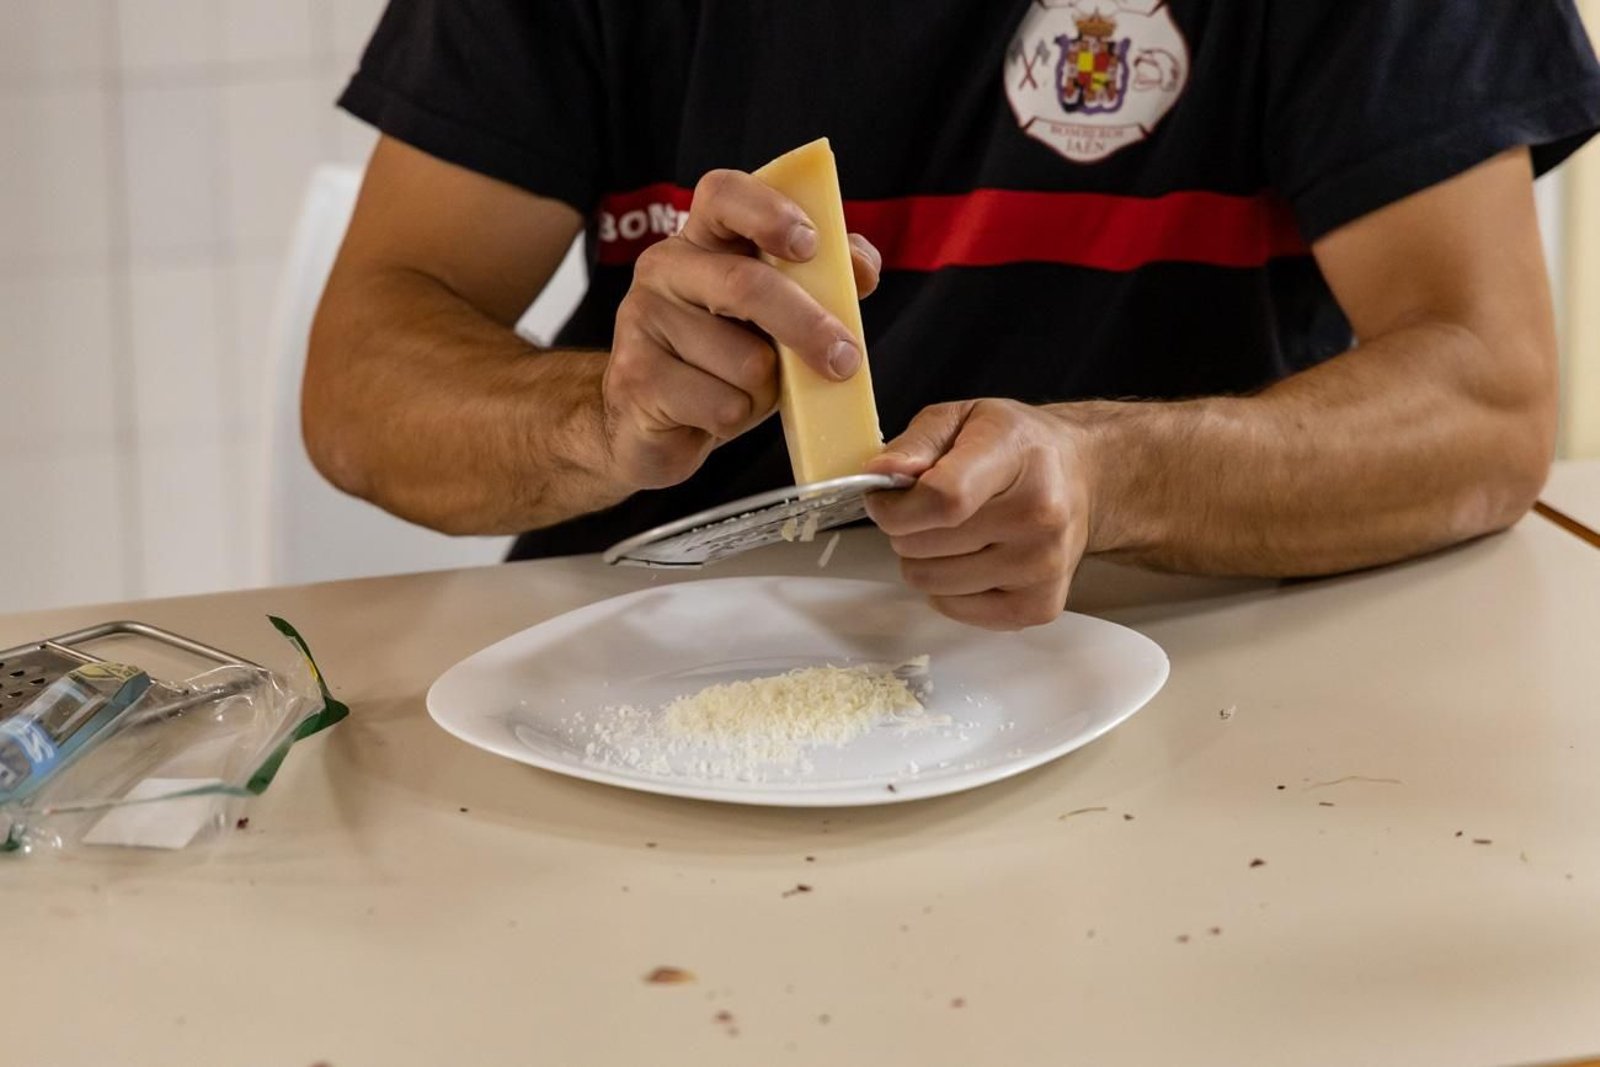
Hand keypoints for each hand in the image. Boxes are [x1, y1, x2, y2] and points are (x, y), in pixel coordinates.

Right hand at [603, 169, 881, 488]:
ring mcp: (641, 319)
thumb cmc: (725, 358)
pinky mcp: (636, 376)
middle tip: (846, 359)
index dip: (770, 212)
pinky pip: (721, 405)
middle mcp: (664, 267)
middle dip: (807, 325)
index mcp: (701, 238)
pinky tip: (715, 413)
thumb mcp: (777, 314)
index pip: (724, 195)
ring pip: (742, 361)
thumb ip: (823, 280)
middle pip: (745, 285)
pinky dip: (737, 418)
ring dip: (766, 389)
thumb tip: (861, 269)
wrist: (654, 422)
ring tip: (747, 390)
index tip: (810, 246)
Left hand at [864, 400, 1092, 630]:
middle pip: (925, 546)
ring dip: (925, 560)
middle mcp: (1038, 516)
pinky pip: (955, 610)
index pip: (943, 500)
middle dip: (906, 529)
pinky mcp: (1040, 605)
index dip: (896, 508)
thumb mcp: (963, 419)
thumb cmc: (1017, 447)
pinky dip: (949, 589)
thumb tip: (882, 473)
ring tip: (953, 534)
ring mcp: (1042, 566)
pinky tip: (972, 559)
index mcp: (1015, 458)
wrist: (1083, 477)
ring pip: (931, 582)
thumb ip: (916, 443)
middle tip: (927, 512)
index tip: (885, 501)